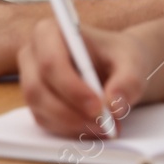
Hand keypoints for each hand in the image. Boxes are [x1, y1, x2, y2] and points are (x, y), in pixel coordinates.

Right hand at [18, 18, 149, 137]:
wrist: (116, 67)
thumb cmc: (119, 57)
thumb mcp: (133, 61)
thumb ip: (129, 81)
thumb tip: (114, 105)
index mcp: (49, 32)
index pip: (50, 62)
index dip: (71, 87)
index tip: (99, 106)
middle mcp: (32, 55)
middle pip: (38, 89)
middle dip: (70, 112)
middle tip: (104, 124)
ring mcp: (31, 79)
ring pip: (40, 109)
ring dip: (73, 124)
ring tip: (105, 127)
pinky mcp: (37, 102)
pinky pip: (46, 121)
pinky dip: (72, 130)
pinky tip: (95, 128)